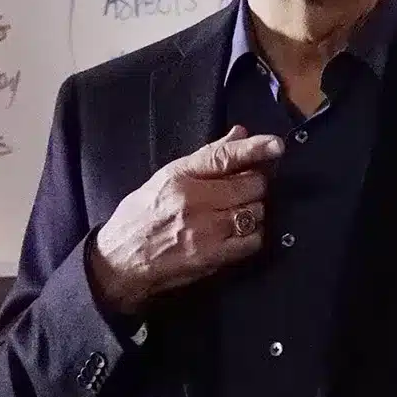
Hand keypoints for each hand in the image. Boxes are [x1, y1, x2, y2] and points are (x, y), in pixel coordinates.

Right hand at [87, 126, 283, 315]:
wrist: (120, 262)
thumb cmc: (141, 218)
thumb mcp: (165, 179)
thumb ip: (206, 158)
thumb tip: (240, 134)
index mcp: (180, 177)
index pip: (224, 156)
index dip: (255, 148)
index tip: (276, 145)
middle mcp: (195, 200)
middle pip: (251, 186)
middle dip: (254, 186)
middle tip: (244, 191)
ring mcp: (206, 230)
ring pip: (255, 212)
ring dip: (254, 211)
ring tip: (236, 213)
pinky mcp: (214, 256)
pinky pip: (253, 241)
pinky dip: (253, 235)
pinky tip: (240, 233)